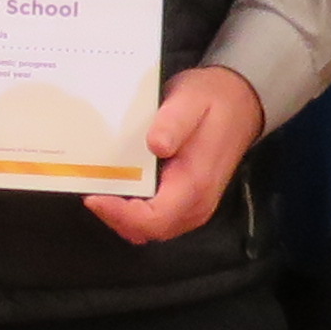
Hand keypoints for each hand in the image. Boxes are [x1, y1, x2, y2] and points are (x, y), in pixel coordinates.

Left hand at [88, 66, 265, 246]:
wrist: (240, 103)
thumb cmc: (211, 100)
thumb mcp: (190, 99)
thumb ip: (173, 122)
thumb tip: (156, 145)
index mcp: (194, 185)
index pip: (153, 220)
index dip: (120, 215)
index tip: (93, 196)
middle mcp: (196, 206)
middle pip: (147, 230)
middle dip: (115, 216)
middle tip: (90, 189)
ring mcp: (193, 208)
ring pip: (149, 229)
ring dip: (121, 215)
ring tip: (98, 188)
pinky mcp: (187, 203)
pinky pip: (155, 219)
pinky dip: (132, 211)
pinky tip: (117, 189)